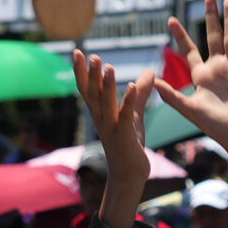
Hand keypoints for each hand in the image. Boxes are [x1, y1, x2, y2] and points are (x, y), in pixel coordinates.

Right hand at [71, 49, 158, 227]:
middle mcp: (102, 119)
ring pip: (106, 103)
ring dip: (106, 84)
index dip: (82, 72)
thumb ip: (140, 93)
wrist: (129, 175)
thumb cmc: (129, 145)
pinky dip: (128, 101)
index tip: (78, 52)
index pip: (88, 89)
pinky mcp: (125, 136)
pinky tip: (130, 87)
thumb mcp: (134, 115)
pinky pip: (125, 116)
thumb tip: (149, 72)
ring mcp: (112, 128)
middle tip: (90, 55)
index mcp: (100, 113)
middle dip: (91, 74)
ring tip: (108, 66)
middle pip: (93, 93)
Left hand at [157, 0, 227, 172]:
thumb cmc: (215, 126)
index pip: (189, 50)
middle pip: (212, 36)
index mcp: (201, 75)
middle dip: (210, 16)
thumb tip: (150, 82)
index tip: (170, 19)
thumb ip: (171, 95)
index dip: (180, 35)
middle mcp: (218, 68)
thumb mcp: (189, 109)